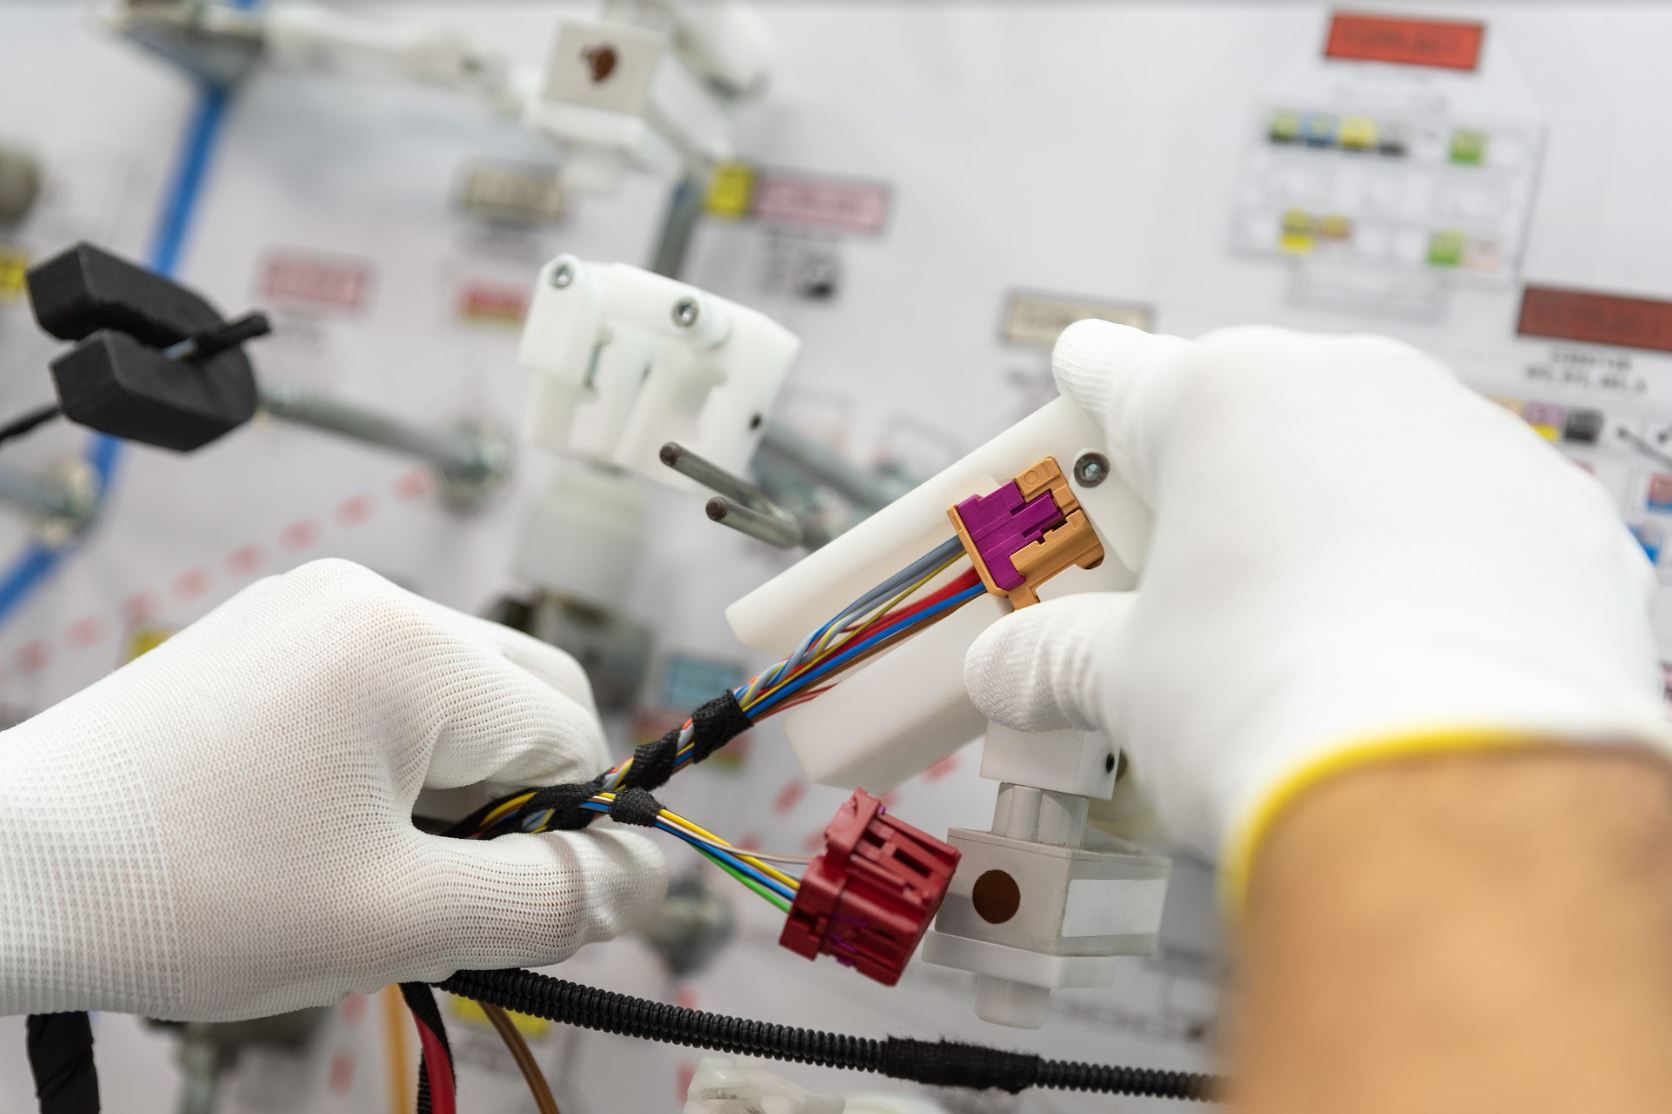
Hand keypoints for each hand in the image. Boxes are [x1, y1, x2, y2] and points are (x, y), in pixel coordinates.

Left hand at [0, 559, 665, 1020]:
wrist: (1, 876)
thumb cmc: (189, 896)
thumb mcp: (398, 920)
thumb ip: (553, 897)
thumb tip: (659, 875)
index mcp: (410, 648)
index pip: (570, 738)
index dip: (564, 834)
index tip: (506, 909)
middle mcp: (369, 595)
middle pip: (526, 698)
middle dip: (515, 802)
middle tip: (439, 889)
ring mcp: (311, 604)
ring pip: (459, 695)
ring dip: (453, 785)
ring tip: (368, 865)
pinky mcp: (269, 630)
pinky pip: (387, 686)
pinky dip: (394, 759)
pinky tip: (327, 823)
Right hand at [965, 322, 1669, 880]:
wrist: (1455, 792)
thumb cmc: (1276, 704)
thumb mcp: (1125, 680)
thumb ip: (1054, 657)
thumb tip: (1007, 672)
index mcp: (1222, 398)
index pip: (1119, 371)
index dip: (1083, 394)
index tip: (1079, 390)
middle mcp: (1350, 387)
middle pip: (1245, 419)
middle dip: (1205, 489)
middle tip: (1173, 581)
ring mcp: (1466, 438)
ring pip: (1365, 460)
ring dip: (1323, 522)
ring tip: (1298, 636)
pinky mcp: (1556, 509)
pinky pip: (1468, 516)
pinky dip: (1431, 564)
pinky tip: (1404, 650)